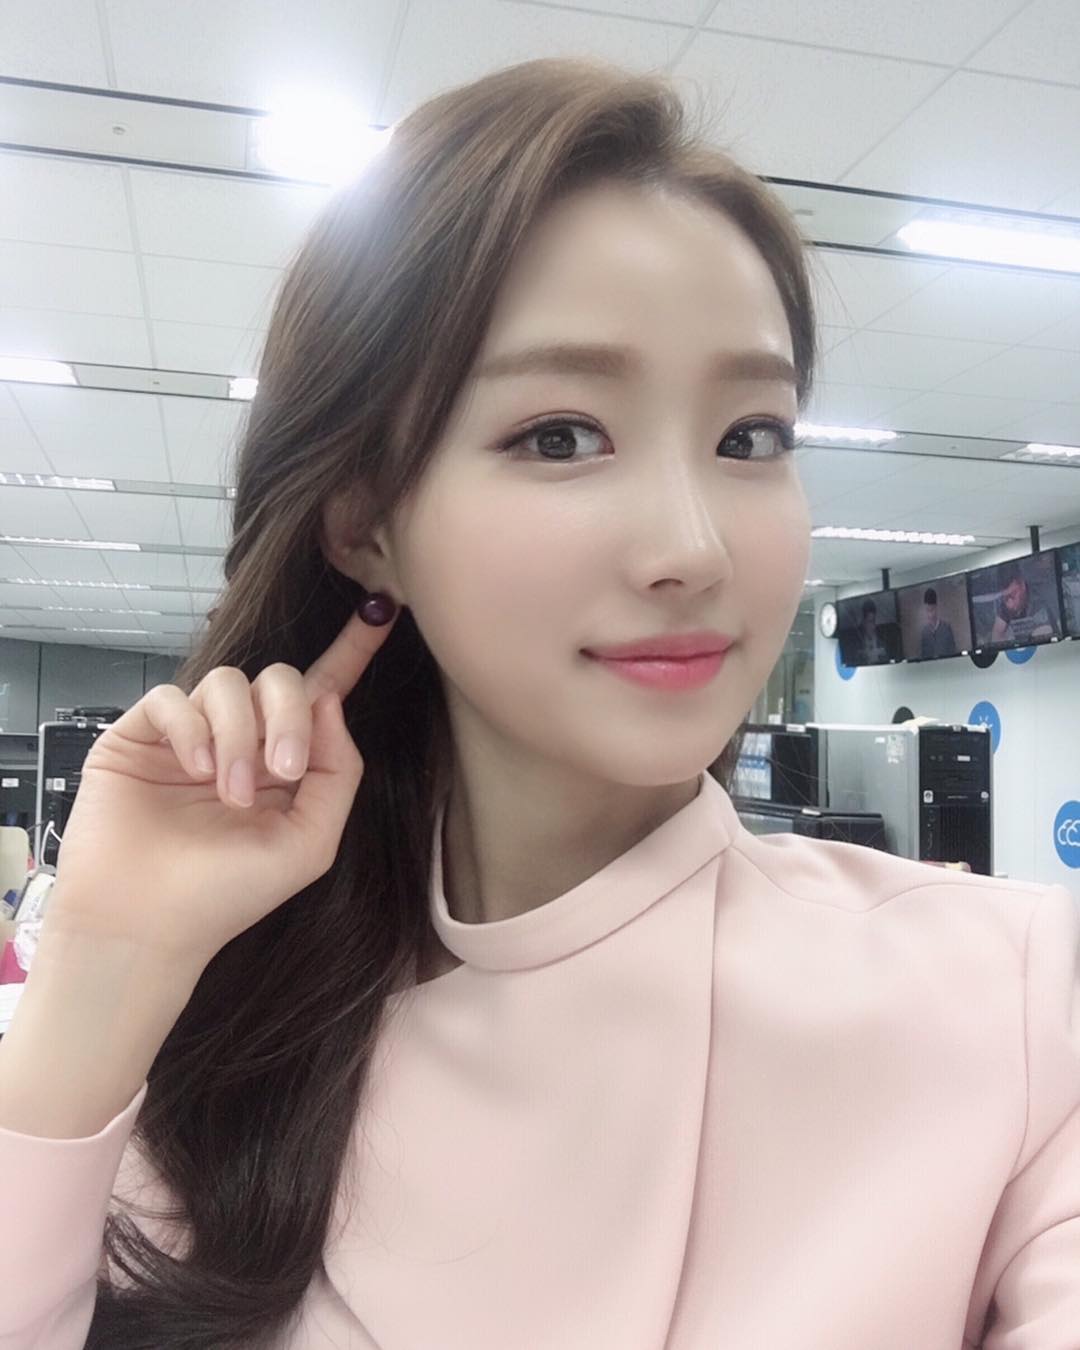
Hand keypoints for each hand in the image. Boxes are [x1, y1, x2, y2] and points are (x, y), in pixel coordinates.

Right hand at [40, 609, 398, 969]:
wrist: (146, 924)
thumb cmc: (226, 895)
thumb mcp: (309, 842)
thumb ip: (338, 771)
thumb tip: (331, 701)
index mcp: (283, 764)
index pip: (320, 696)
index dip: (350, 653)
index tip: (382, 612)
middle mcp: (240, 742)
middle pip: (278, 679)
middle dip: (289, 716)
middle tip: (284, 769)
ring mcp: (188, 737)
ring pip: (225, 683)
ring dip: (237, 734)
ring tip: (227, 791)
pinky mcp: (139, 736)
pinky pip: (172, 697)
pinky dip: (191, 727)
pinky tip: (194, 770)